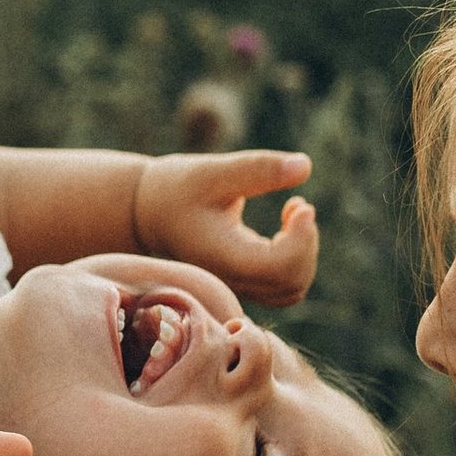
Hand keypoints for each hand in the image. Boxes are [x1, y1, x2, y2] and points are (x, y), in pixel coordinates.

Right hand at [134, 149, 316, 306]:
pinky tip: (285, 228)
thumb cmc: (178, 187)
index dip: (302, 239)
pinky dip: (296, 259)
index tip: (300, 204)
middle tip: (297, 206)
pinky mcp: (244, 282)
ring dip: (304, 252)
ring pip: (292, 290)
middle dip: (306, 243)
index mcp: (222, 257)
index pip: (279, 268)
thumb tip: (306, 165)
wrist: (149, 212)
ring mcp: (237, 286)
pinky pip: (284, 286)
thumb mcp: (215, 170)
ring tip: (292, 214)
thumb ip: (258, 168)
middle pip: (291, 283)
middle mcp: (230, 280)